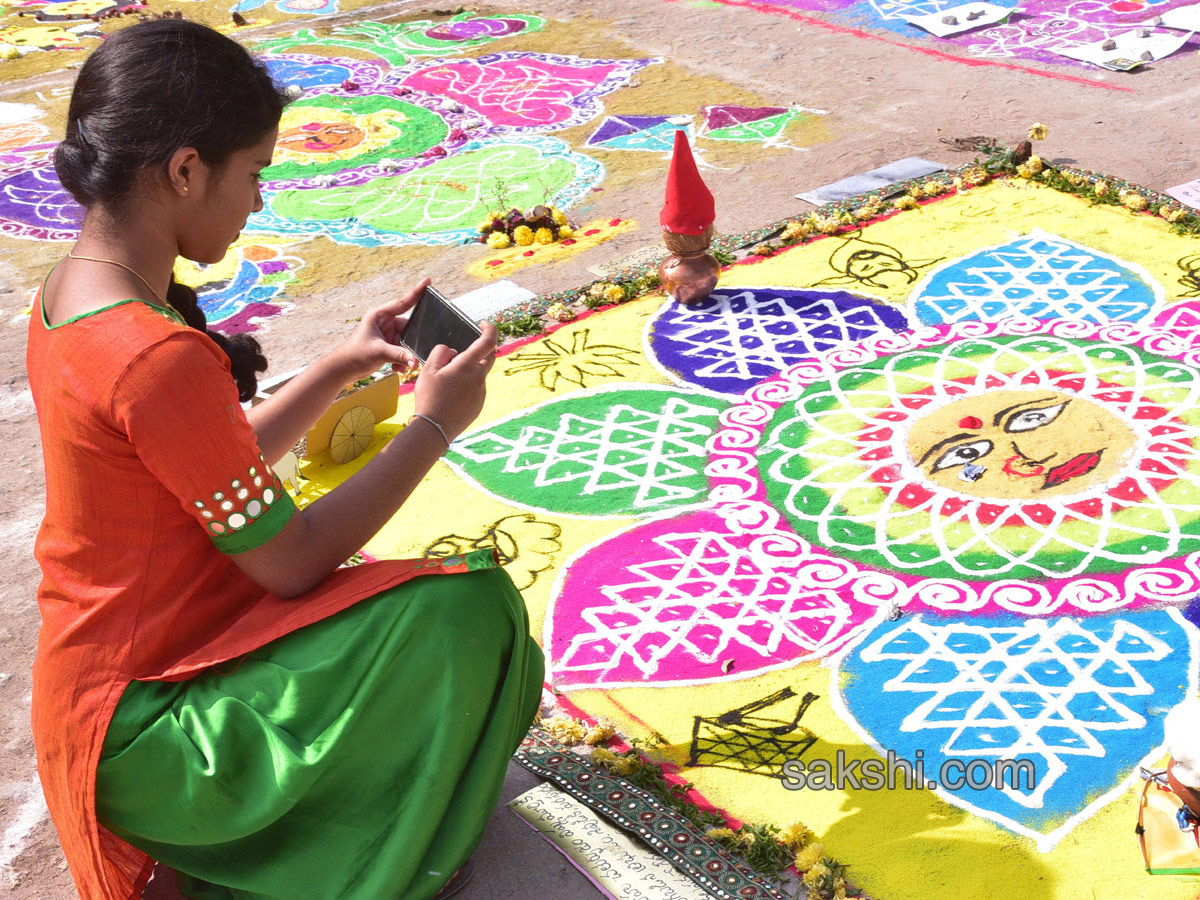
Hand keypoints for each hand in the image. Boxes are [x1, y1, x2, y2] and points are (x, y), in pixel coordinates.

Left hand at [335, 278, 428, 379]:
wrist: (345, 369)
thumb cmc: (355, 355)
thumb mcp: (379, 352)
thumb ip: (399, 355)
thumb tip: (416, 362)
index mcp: (379, 315)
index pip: (402, 303)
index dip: (416, 292)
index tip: (428, 281)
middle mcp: (384, 322)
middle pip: (408, 327)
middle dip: (411, 342)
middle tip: (416, 352)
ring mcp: (387, 334)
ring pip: (406, 342)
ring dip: (406, 355)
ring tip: (401, 364)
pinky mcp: (388, 345)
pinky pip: (403, 351)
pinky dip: (402, 360)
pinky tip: (397, 368)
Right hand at [413, 320, 497, 441]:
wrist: (435, 429)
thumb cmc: (429, 398)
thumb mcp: (428, 369)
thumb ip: (441, 353)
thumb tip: (453, 352)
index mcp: (467, 366)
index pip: (488, 341)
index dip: (490, 329)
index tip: (484, 324)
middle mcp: (479, 378)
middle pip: (489, 356)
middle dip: (480, 350)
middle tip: (462, 353)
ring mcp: (481, 392)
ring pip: (480, 373)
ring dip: (470, 370)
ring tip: (448, 381)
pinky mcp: (480, 403)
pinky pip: (476, 388)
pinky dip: (468, 385)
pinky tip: (452, 394)